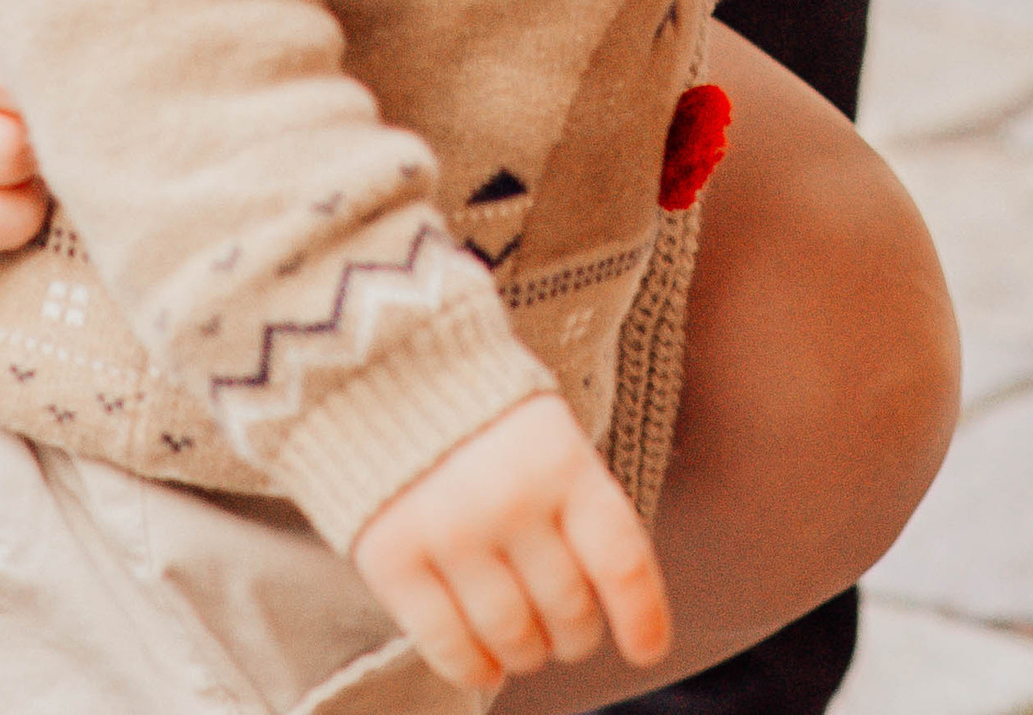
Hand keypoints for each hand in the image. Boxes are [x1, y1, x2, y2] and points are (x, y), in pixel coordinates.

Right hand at [352, 390, 672, 692]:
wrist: (386, 365)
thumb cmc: (486, 416)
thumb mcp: (551, 438)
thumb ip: (581, 512)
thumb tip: (619, 606)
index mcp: (562, 461)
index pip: (621, 561)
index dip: (642, 618)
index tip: (647, 650)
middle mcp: (510, 499)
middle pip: (569, 611)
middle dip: (576, 633)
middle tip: (566, 627)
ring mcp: (449, 531)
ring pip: (514, 638)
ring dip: (528, 652)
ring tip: (524, 640)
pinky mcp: (393, 557)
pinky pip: (448, 646)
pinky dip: (475, 668)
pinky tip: (486, 662)